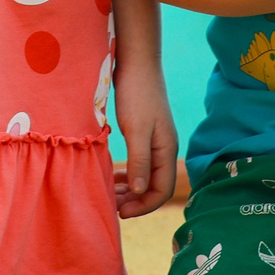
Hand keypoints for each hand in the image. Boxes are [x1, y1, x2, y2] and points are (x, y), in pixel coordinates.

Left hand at [112, 60, 177, 217]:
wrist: (137, 62)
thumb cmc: (137, 94)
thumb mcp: (137, 130)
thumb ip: (139, 161)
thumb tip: (139, 191)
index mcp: (166, 151)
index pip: (161, 191)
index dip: (143, 206)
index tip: (120, 212)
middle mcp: (164, 149)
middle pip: (154, 187)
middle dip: (134, 201)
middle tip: (110, 206)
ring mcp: (155, 141)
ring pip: (145, 176)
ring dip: (129, 188)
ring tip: (108, 194)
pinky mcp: (144, 133)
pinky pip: (138, 163)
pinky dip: (126, 173)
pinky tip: (112, 175)